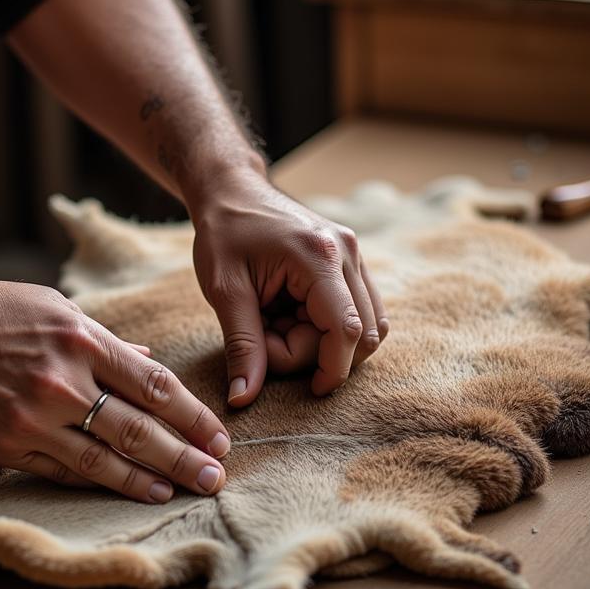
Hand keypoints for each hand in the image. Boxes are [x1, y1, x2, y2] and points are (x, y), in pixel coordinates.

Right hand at [0, 280, 230, 501]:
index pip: (155, 387)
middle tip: (218, 477)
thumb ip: (107, 341)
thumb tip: (149, 363)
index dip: (193, 416)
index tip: (219, 436)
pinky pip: (65, 471)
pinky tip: (133, 491)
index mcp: (82, 340)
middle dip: (185, 457)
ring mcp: (34, 419)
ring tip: (185, 491)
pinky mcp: (8, 446)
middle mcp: (63, 382)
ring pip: (106, 460)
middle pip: (140, 430)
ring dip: (151, 480)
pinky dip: (103, 484)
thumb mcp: (56, 308)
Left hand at [190, 170, 388, 405]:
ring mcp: (353, 254)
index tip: (309, 390)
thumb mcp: (224, 291)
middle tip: (267, 339)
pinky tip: (291, 314)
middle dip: (318, 353)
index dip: (332, 370)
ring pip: (366, 325)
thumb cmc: (223, 234)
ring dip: (324, 340)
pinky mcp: (350, 260)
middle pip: (360, 334)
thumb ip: (241, 346)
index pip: (347, 331)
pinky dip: (328, 325)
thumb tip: (243, 398)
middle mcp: (347, 253)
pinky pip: (358, 309)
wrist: (231, 189)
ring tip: (277, 323)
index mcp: (319, 257)